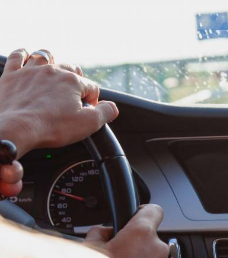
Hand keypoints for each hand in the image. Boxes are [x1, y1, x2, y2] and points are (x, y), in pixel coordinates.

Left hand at [0, 48, 118, 157]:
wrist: (16, 129)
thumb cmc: (51, 127)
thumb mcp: (88, 124)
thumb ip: (106, 113)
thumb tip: (113, 107)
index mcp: (72, 82)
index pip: (91, 87)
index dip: (93, 101)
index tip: (88, 112)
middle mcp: (52, 71)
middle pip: (70, 68)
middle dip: (76, 79)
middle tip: (74, 94)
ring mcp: (30, 71)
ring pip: (45, 56)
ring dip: (52, 61)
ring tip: (54, 70)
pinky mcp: (11, 76)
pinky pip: (17, 56)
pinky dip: (23, 55)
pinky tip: (26, 58)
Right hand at [85, 204, 173, 257]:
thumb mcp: (87, 250)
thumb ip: (99, 233)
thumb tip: (103, 232)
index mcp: (141, 233)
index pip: (154, 210)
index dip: (144, 212)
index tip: (137, 216)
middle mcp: (158, 250)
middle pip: (151, 239)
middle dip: (137, 245)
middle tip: (118, 256)